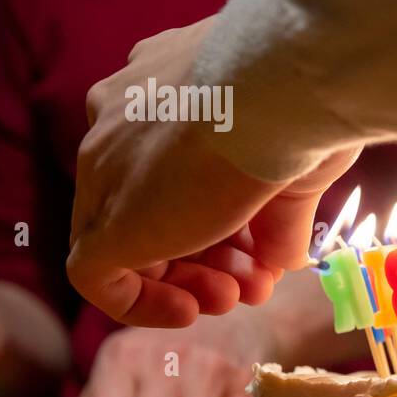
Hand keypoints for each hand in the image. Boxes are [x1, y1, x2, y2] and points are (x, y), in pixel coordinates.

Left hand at [67, 16, 359, 327]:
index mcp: (161, 86)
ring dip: (187, 279)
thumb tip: (283, 260)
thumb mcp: (297, 165)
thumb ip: (281, 216)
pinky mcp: (106, 218)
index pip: (175, 166)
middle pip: (152, 203)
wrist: (283, 89)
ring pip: (126, 239)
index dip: (226, 218)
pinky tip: (189, 310)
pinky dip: (140, 301)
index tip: (265, 249)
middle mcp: (121, 117)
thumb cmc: (301, 107)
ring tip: (238, 296)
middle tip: (255, 281)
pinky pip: (95, 276)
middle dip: (210, 253)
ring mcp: (106, 166)